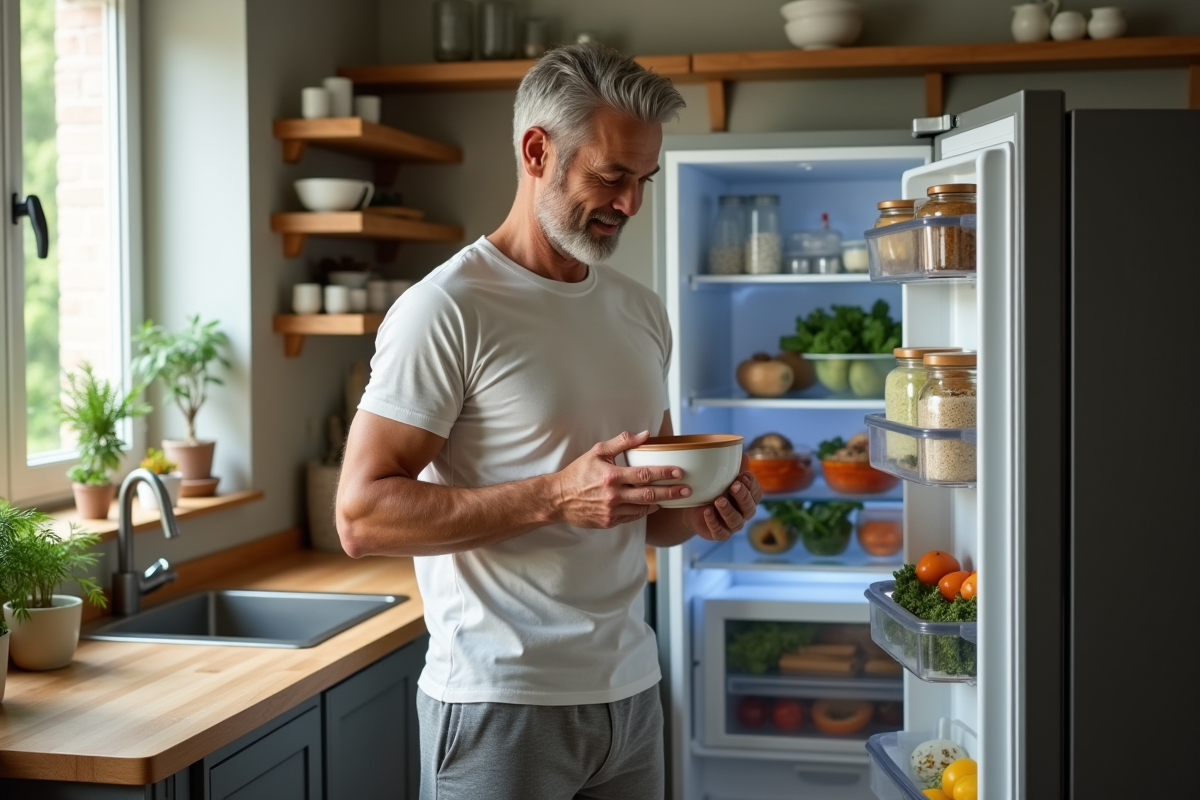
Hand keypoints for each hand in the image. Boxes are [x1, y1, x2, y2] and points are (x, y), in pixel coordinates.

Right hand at [553, 430, 692, 528]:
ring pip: (643, 508)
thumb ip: (621, 442)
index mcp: (611, 476)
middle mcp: (613, 495)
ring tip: (674, 497)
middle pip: (649, 495)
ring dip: (660, 503)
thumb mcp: (597, 452)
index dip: (664, 473)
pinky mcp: (609, 522)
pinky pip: (632, 517)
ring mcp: (612, 511)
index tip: (679, 472)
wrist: (558, 498)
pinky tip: (652, 505)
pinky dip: (644, 511)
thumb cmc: (578, 472)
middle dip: (671, 492)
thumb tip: (645, 434)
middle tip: (687, 490)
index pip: (644, 474)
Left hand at [682, 455, 761, 541]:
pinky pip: (720, 532)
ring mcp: (733, 525)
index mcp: (748, 498)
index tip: (743, 476)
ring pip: (735, 520)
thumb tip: (744, 454)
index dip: (751, 485)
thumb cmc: (713, 490)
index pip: (756, 493)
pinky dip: (713, 522)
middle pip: (749, 507)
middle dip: (742, 496)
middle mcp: (744, 513)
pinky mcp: (720, 534)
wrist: (693, 508)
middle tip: (734, 486)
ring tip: (718, 500)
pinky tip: (707, 512)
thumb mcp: (721, 479)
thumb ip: (734, 469)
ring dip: (727, 510)